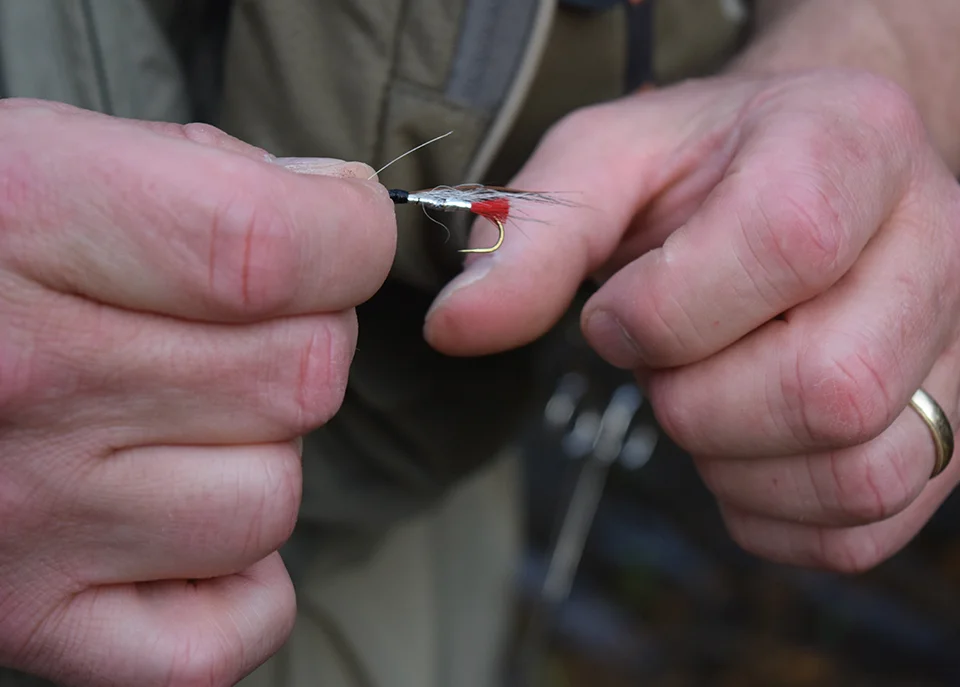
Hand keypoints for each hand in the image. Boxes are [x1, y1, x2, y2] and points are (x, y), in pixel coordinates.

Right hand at [0, 100, 394, 684]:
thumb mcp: (47, 155)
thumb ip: (209, 173)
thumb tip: (346, 206)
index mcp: (22, 224)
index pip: (269, 248)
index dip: (346, 232)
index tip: (342, 228)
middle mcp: (22, 380)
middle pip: (299, 376)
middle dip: (304, 335)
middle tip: (235, 326)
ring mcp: (26, 520)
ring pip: (272, 498)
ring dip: (259, 452)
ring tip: (176, 419)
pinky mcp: (30, 620)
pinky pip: (225, 632)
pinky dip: (234, 582)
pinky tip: (176, 521)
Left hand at [425, 70, 959, 571]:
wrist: (811, 171)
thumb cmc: (705, 167)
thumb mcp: (603, 163)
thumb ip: (530, 238)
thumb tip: (455, 329)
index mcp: (854, 143)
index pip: (785, 242)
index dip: (666, 308)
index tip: (617, 311)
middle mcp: (938, 244)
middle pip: (829, 386)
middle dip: (697, 401)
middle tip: (662, 364)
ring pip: (858, 472)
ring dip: (734, 463)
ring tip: (703, 397)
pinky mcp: (956, 425)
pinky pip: (866, 526)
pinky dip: (771, 514)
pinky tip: (737, 450)